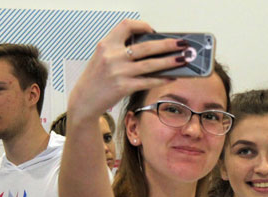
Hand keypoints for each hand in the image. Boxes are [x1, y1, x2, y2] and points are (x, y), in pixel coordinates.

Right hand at [67, 19, 186, 122]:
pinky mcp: (124, 87)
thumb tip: (150, 47)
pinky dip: (161, 79)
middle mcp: (112, 56)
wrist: (84, 99)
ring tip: (183, 59)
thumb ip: (120, 49)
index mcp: (106, 44)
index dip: (142, 26)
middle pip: (146, 46)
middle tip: (182, 44)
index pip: (126, 26)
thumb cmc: (96, 78)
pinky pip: (148, 81)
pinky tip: (171, 77)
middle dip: (168, 44)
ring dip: (170, 61)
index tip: (154, 30)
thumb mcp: (103, 57)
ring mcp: (118, 72)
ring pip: (151, 64)